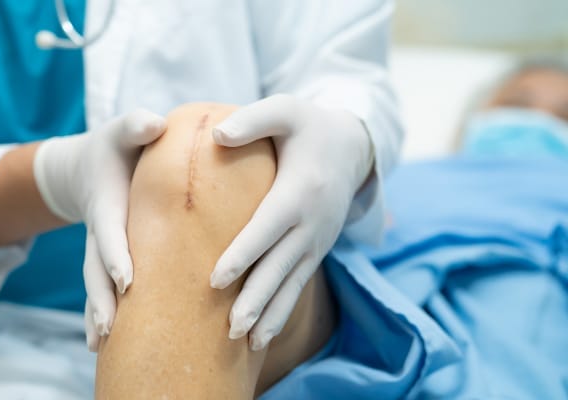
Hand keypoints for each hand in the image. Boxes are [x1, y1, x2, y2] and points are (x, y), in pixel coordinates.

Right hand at [33, 110, 166, 350]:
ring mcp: (100, 249)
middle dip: (101, 298)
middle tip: (111, 327)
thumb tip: (155, 123)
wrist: (88, 166)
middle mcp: (100, 231)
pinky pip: (101, 290)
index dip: (116, 254)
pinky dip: (99, 315)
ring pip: (94, 285)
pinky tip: (104, 345)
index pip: (110, 231)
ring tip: (102, 345)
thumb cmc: (116, 147)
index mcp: (108, 202)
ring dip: (97, 313)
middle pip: (95, 268)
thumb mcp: (123, 130)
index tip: (126, 279)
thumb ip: (135, 126)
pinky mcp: (107, 260)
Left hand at [209, 94, 373, 350]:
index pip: (266, 228)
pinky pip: (299, 285)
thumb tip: (217, 136)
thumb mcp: (285, 109)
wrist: (353, 145)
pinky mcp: (317, 250)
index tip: (216, 279)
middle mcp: (311, 223)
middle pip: (279, 267)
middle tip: (230, 328)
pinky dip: (282, 311)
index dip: (242, 254)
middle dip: (255, 299)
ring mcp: (317, 240)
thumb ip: (253, 119)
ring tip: (246, 344)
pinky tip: (262, 336)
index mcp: (298, 191)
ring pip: (291, 284)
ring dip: (270, 315)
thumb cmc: (307, 125)